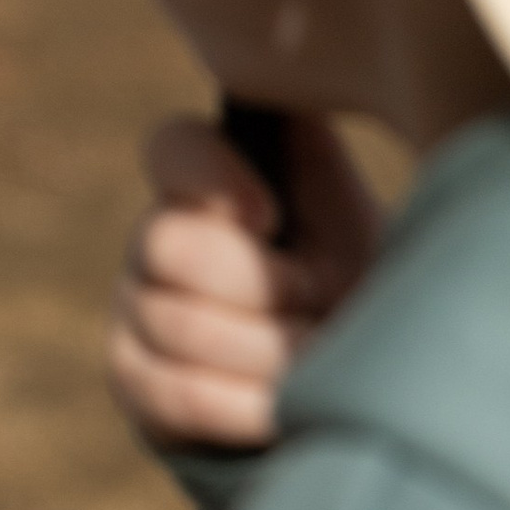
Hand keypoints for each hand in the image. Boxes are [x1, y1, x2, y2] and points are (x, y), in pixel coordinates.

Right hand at [108, 111, 382, 454]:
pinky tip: (282, 409)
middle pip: (168, 244)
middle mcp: (161, 234)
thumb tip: (305, 100)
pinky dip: (238, 404)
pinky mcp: (136, 380)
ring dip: (263, 350)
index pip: (174, 147)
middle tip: (321, 303)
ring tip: (318, 358)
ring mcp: (136, 308)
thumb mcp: (360, 218)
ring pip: (174, 324)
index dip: (209, 174)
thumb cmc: (373, 286)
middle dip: (259, 285)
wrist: (373, 384)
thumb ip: (316, 162)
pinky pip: (172, 392)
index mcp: (217, 179)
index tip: (270, 216)